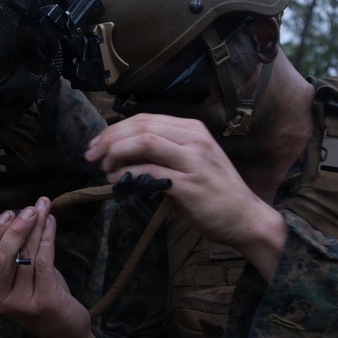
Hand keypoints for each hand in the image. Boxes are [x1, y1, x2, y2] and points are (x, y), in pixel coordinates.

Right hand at [0, 197, 98, 337]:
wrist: (65, 332)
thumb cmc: (41, 299)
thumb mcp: (22, 279)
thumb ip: (17, 255)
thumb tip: (21, 216)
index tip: (8, 213)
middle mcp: (0, 300)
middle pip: (3, 257)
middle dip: (16, 228)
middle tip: (30, 209)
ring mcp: (21, 303)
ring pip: (26, 256)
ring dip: (36, 228)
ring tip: (44, 209)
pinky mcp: (44, 301)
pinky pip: (44, 261)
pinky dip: (47, 238)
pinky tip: (51, 224)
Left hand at [85, 113, 286, 278]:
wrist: (246, 218)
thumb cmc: (216, 192)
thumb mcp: (194, 160)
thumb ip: (166, 151)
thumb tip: (125, 151)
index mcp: (193, 130)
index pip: (146, 119)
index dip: (116, 129)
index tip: (97, 143)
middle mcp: (195, 139)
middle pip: (141, 126)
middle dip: (109, 139)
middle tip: (91, 155)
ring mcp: (194, 161)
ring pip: (144, 143)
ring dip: (116, 153)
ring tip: (104, 168)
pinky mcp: (190, 184)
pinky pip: (151, 172)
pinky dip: (128, 174)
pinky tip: (118, 182)